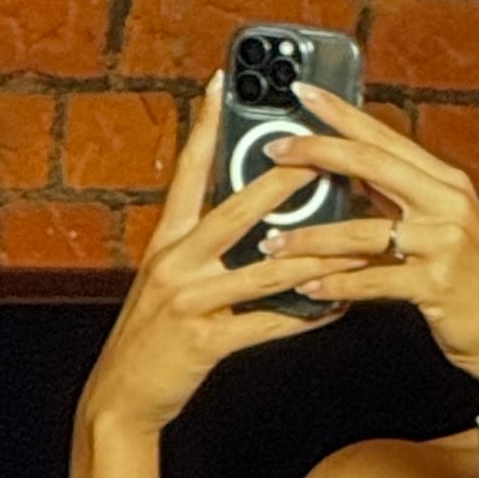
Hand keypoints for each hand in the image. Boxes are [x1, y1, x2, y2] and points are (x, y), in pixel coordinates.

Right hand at [78, 73, 360, 433]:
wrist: (121, 395)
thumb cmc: (155, 333)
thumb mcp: (168, 278)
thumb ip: (202, 244)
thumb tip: (252, 215)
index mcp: (167, 240)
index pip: (188, 171)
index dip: (204, 126)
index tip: (222, 82)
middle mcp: (175, 261)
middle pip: (234, 211)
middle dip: (280, 183)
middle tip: (320, 155)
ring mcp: (190, 300)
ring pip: (265, 270)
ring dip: (315, 254)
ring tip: (357, 241)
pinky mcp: (206, 340)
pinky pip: (268, 324)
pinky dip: (306, 315)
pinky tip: (337, 306)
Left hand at [254, 81, 478, 384]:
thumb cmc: (470, 283)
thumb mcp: (441, 228)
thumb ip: (399, 197)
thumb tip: (349, 168)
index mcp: (447, 183)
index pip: (386, 138)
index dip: (342, 113)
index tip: (302, 91)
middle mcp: (449, 204)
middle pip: (373, 164)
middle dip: (317, 153)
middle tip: (274, 151)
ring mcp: (445, 244)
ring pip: (363, 231)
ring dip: (311, 239)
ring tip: (271, 244)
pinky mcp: (438, 284)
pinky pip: (374, 281)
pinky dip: (338, 285)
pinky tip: (310, 289)